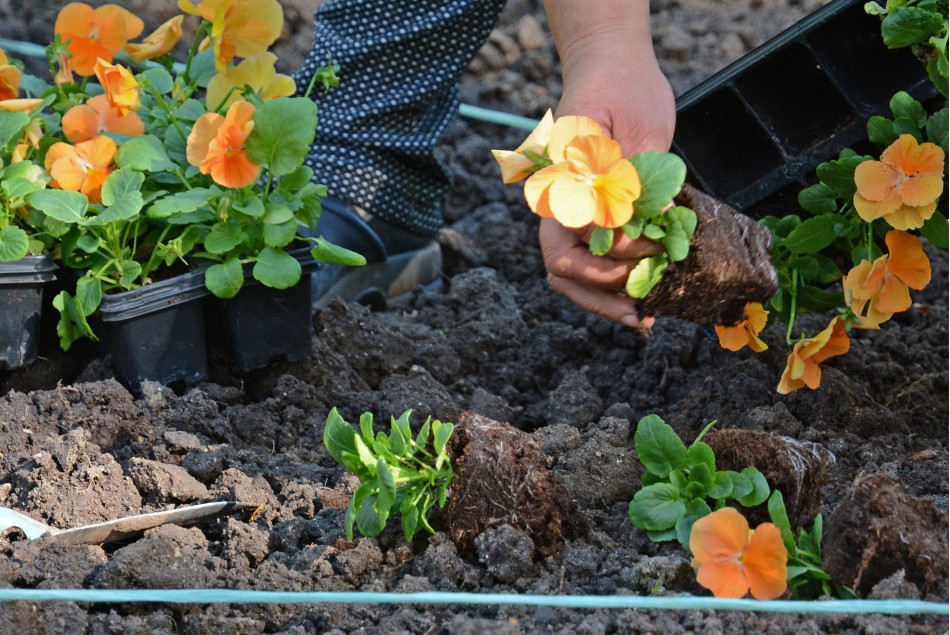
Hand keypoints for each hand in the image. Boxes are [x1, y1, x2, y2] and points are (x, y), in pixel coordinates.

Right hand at [538, 3, 675, 325]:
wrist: (613, 67)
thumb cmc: (621, 88)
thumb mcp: (633, 129)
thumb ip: (632, 182)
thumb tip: (639, 233)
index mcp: (559, 186)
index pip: (566, 244)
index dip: (603, 263)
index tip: (647, 255)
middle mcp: (559, 205)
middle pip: (562, 270)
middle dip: (601, 298)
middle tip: (642, 316)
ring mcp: (574, 213)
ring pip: (573, 274)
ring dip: (606, 300)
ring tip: (645, 318)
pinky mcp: (595, 214)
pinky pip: (595, 258)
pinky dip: (616, 283)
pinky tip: (646, 296)